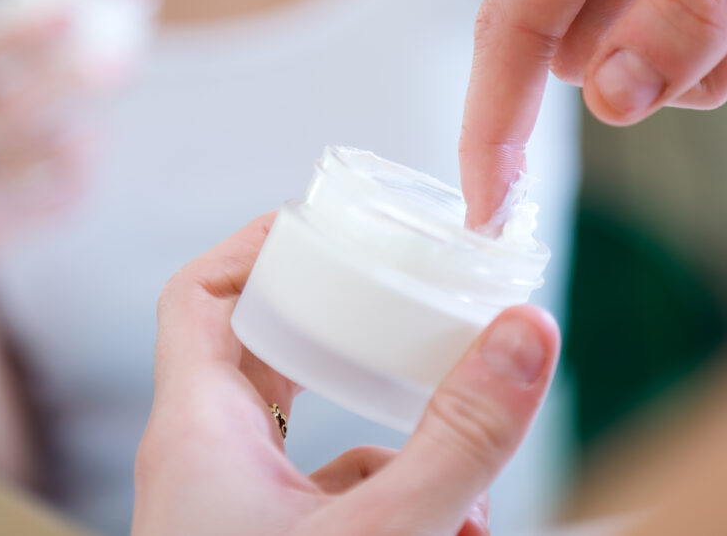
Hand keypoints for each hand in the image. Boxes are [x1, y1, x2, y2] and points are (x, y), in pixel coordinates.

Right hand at [0, 17, 102, 270]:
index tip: (71, 10)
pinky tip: (73, 179)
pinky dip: (72, 190)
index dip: (23, 29)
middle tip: (112, 69)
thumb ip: (23, 69)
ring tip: (85, 135)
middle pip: (13, 107)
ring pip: (32, 157)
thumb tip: (109, 11)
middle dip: (66, 85)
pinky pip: (48, 205)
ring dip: (71, 143)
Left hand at [132, 213, 560, 535]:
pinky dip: (396, 490)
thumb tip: (528, 328)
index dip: (257, 244)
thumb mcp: (385, 533)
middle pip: (262, 348)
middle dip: (340, 318)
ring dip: (388, 421)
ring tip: (463, 425)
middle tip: (405, 293)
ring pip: (310, 429)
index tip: (330, 222)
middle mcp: (206, 464)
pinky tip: (461, 519)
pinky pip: (333, 494)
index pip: (201, 297)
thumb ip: (460, 437)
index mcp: (198, 435)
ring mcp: (238, 512)